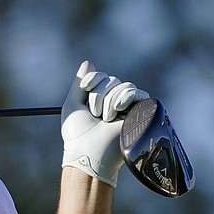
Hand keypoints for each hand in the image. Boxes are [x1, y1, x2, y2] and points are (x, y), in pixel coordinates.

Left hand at [61, 61, 148, 185]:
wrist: (89, 151)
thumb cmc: (77, 133)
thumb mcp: (72, 105)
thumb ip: (79, 83)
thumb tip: (89, 62)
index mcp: (100, 99)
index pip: (101, 76)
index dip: (93, 80)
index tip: (85, 88)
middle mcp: (115, 102)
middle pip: (111, 80)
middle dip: (98, 96)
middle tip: (95, 114)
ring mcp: (129, 107)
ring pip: (122, 86)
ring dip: (109, 102)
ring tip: (106, 120)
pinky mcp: (141, 112)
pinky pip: (137, 92)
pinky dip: (124, 99)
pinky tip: (118, 113)